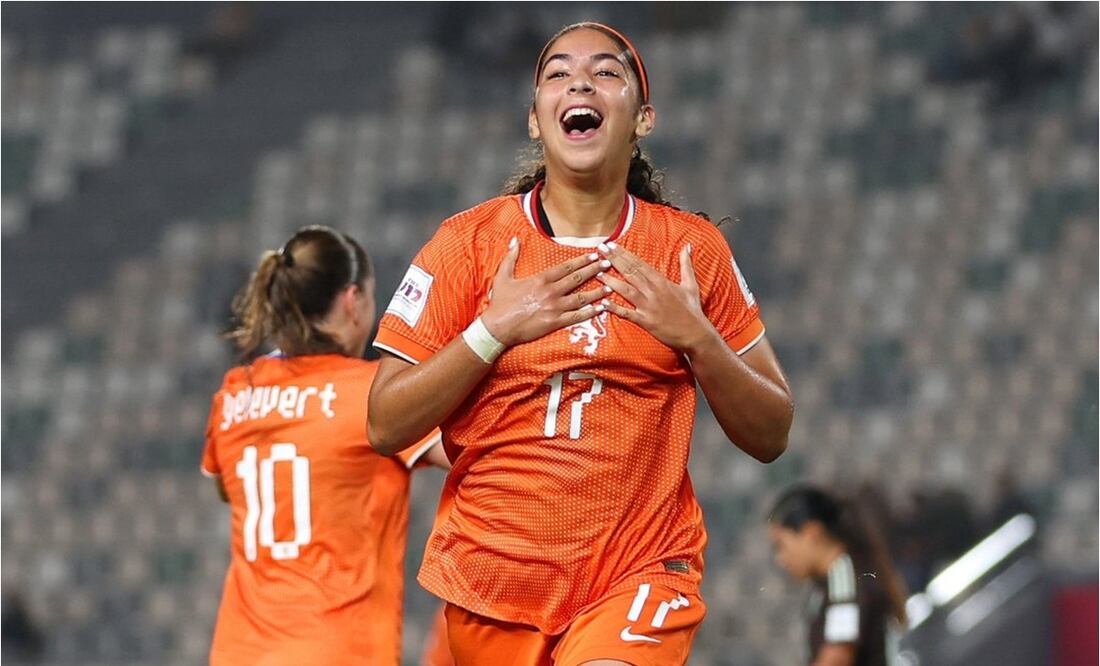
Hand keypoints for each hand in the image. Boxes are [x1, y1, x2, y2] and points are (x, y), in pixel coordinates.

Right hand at [481, 238, 608, 346]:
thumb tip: (515, 240)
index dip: (582, 260)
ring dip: (597, 291)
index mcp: (541, 279)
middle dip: (594, 270)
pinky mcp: (555, 322)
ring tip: (610, 286)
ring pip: (581, 297)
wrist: (497, 327)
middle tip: (608, 264)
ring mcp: (554, 308)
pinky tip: (600, 308)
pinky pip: (576, 317)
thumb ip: (511, 257)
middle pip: (577, 279)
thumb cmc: (500, 302)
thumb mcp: (502, 276)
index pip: (566, 267)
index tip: (594, 255)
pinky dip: (590, 312)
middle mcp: (551, 291)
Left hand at [597, 241, 714, 351]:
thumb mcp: (691, 283)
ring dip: (610, 281)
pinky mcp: (646, 321)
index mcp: (661, 281)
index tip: (612, 244)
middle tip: (600, 250)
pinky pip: (627, 313)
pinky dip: (615, 308)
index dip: (624, 253)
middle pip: (630, 272)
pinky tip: (603, 303)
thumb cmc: (692, 310)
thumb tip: (688, 246)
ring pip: (626, 290)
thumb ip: (686, 264)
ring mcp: (648, 306)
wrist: (696, 333)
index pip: (639, 263)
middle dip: (614, 260)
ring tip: (597, 272)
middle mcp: (653, 291)